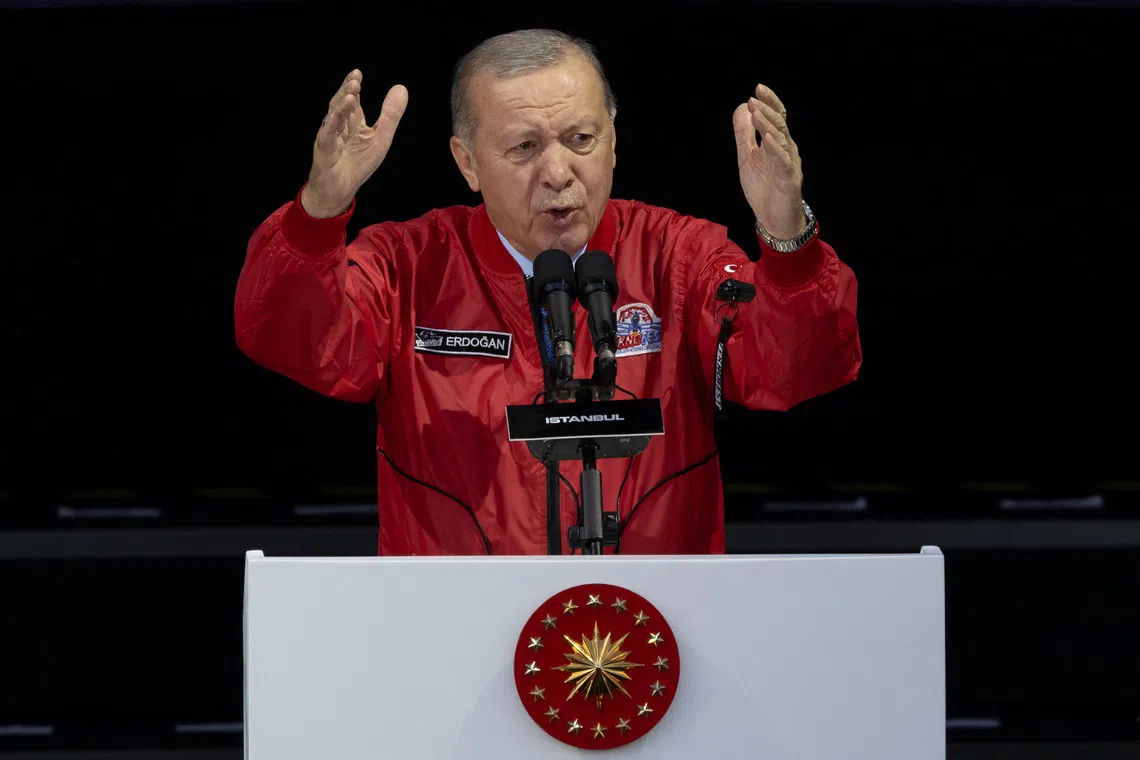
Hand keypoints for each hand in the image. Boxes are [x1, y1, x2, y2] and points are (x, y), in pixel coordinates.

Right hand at [300, 70, 408, 217]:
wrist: (338, 191)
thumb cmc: (357, 164)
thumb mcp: (380, 138)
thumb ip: (390, 115)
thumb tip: (401, 87)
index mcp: (352, 122)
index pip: (352, 101)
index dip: (353, 87)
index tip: (357, 73)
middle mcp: (338, 127)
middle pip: (340, 105)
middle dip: (346, 92)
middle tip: (354, 79)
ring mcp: (329, 139)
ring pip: (333, 119)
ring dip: (341, 107)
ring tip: (349, 94)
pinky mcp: (324, 153)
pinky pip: (327, 138)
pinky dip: (331, 127)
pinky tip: (336, 118)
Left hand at [732, 84, 804, 238]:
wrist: (772, 219)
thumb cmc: (763, 188)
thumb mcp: (747, 157)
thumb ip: (744, 134)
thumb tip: (741, 108)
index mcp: (776, 143)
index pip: (776, 117)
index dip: (769, 102)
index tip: (758, 89)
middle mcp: (786, 149)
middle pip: (780, 123)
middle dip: (768, 109)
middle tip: (755, 97)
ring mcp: (789, 163)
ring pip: (781, 139)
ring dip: (768, 125)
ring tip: (757, 112)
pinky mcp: (789, 179)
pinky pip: (783, 161)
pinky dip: (775, 149)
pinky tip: (768, 139)